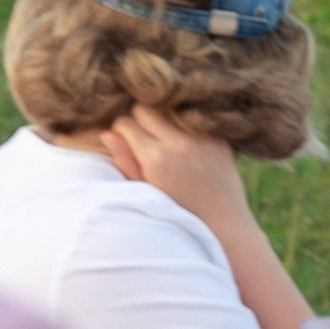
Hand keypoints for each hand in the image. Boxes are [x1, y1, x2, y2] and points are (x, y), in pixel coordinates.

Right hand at [101, 104, 253, 236]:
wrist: (222, 221)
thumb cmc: (178, 211)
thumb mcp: (145, 190)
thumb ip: (126, 161)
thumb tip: (107, 133)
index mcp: (156, 157)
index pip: (127, 122)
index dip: (120, 128)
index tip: (124, 137)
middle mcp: (180, 142)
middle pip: (147, 109)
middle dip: (139, 118)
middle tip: (142, 134)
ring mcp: (202, 138)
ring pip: (172, 108)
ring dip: (163, 116)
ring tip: (163, 133)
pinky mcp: (220, 138)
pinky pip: (196, 118)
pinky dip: (186, 122)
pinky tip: (185, 137)